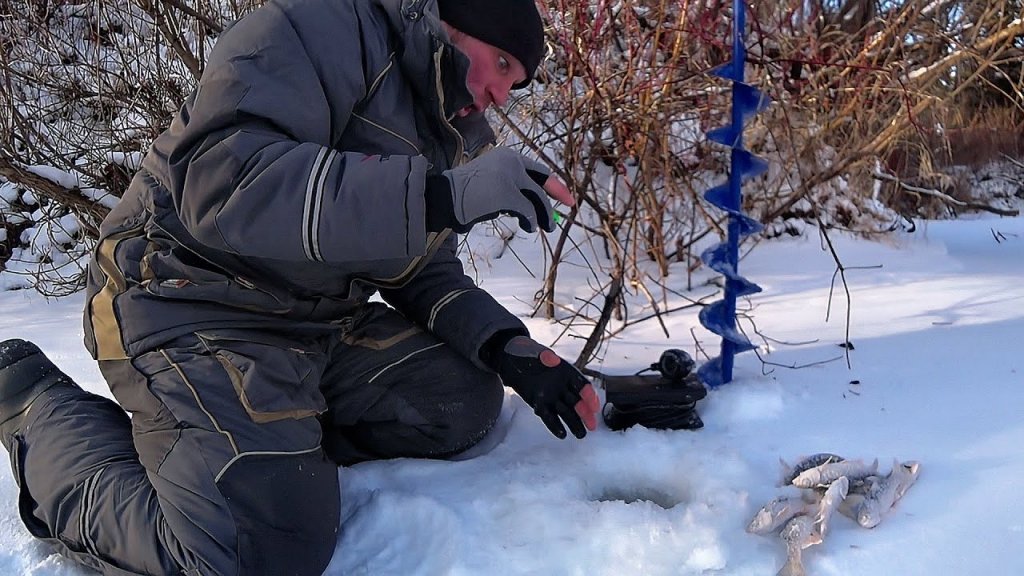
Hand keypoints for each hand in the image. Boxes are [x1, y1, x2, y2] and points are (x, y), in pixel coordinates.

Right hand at [425, 147, 570, 232]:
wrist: (444, 196)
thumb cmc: (463, 192)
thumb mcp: (490, 178)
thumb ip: (511, 183)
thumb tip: (533, 202)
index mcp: (507, 155)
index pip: (537, 169)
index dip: (552, 183)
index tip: (564, 195)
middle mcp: (511, 161)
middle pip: (541, 182)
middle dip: (556, 196)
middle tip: (569, 208)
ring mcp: (510, 176)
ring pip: (536, 198)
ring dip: (543, 214)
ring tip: (545, 226)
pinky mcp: (508, 194)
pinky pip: (527, 211)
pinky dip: (530, 221)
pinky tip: (528, 227)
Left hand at [495, 336, 599, 438]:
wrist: (509, 360)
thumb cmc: (525, 352)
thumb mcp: (534, 350)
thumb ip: (544, 355)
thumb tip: (552, 358)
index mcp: (565, 372)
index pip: (582, 385)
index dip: (589, 396)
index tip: (594, 407)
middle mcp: (562, 386)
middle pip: (577, 401)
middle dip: (585, 413)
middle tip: (591, 426)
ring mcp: (552, 396)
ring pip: (566, 411)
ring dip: (573, 423)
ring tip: (580, 435)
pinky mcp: (540, 404)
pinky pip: (549, 416)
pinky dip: (554, 424)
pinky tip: (561, 434)